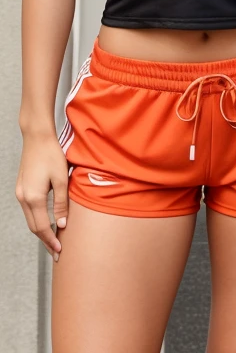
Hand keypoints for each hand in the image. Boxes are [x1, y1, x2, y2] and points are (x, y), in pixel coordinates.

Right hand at [16, 134, 69, 260]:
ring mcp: (20, 193)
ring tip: (53, 239)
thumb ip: (61, 204)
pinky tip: (46, 222)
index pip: (42, 228)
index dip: (51, 240)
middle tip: (56, 252)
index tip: (60, 251)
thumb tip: (61, 225)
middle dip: (45, 240)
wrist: (37, 137)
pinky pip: (29, 210)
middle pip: (34, 227)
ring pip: (30, 219)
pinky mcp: (22, 188)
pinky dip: (37, 220)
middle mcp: (24, 198)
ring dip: (41, 231)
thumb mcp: (61, 179)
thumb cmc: (52, 155)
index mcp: (34, 198)